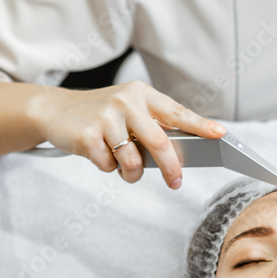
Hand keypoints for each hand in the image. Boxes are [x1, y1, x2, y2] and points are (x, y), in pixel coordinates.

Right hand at [37, 80, 225, 188]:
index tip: (221, 135)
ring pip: (134, 161)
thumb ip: (151, 127)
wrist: (55, 110)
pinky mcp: (87, 135)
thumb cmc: (102, 115)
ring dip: (132, 172)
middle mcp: (126, 102)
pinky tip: (99, 154)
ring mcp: (106, 117)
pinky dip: (108, 168)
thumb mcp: (129, 111)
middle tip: (176, 183)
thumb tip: (179, 157)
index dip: (201, 125)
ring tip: (123, 165)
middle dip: (171, 168)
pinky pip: (109, 166)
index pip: (178, 112)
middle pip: (160, 143)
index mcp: (143, 95)